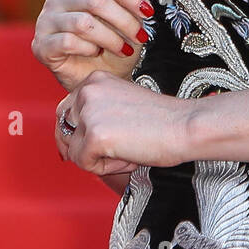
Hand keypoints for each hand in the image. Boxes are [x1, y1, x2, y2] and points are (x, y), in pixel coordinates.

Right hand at [32, 0, 153, 91]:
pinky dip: (89, 49)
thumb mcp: (127, 15)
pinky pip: (68, 42)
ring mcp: (46, 21)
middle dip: (124, 20)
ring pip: (83, 23)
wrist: (98, 77)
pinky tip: (96, 53)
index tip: (148, 11)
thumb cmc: (112, 44)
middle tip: (140, 36)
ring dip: (110, 38)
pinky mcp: (41, 44)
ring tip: (123, 49)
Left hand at [55, 69, 191, 173]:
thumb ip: (96, 116)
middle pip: (63, 129)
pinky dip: (106, 168)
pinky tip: (130, 158)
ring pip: (73, 149)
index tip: (99, 144)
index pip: (66, 111)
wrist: (186, 126)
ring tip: (127, 152)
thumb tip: (65, 147)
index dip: (78, 133)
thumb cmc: (162, 120)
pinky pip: (85, 163)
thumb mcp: (120, 106)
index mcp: (94, 80)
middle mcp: (87, 91)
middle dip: (81, 147)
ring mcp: (89, 113)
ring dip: (98, 158)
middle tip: (110, 154)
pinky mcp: (95, 136)